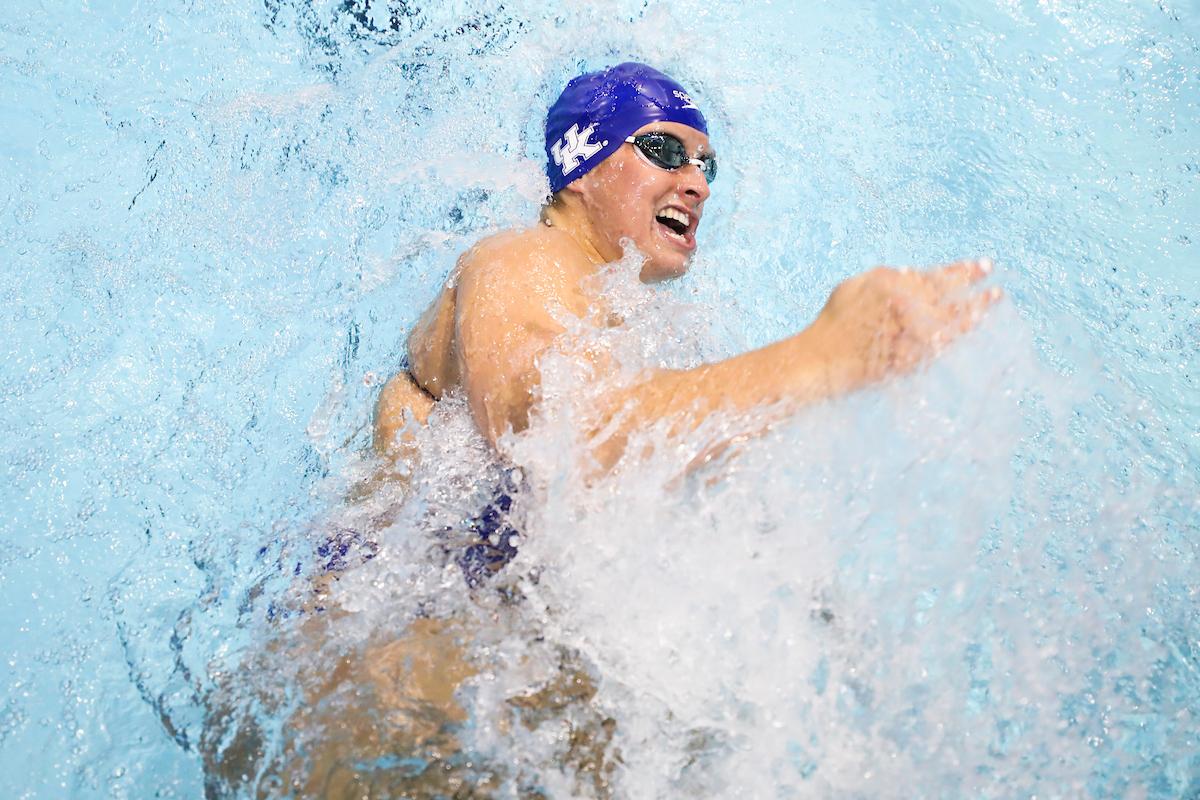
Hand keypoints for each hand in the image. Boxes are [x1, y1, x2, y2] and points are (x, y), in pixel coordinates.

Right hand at [808, 258, 1001, 390]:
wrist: (819, 361)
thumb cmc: (832, 324)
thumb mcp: (852, 289)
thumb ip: (882, 278)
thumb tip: (912, 272)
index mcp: (890, 283)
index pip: (936, 273)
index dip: (963, 270)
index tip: (984, 266)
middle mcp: (904, 305)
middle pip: (950, 295)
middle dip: (976, 289)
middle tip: (997, 286)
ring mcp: (909, 333)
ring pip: (952, 320)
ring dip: (975, 310)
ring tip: (992, 302)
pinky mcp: (911, 357)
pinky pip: (942, 345)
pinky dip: (959, 335)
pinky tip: (971, 329)